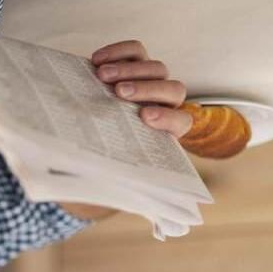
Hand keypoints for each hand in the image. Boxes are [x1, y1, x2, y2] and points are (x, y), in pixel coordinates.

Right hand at [62, 40, 190, 221]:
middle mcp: (165, 103)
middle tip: (120, 94)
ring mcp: (151, 80)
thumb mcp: (115, 170)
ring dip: (129, 71)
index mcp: (168, 131)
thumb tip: (143, 220)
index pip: (182, 121)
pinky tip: (96, 61)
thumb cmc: (105, 154)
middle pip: (172, 89)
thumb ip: (123, 182)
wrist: (90, 128)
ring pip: (155, 67)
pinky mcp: (134, 62)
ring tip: (102, 77)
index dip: (168, 119)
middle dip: (147, 90)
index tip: (144, 119)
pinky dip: (118, 53)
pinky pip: (135, 50)